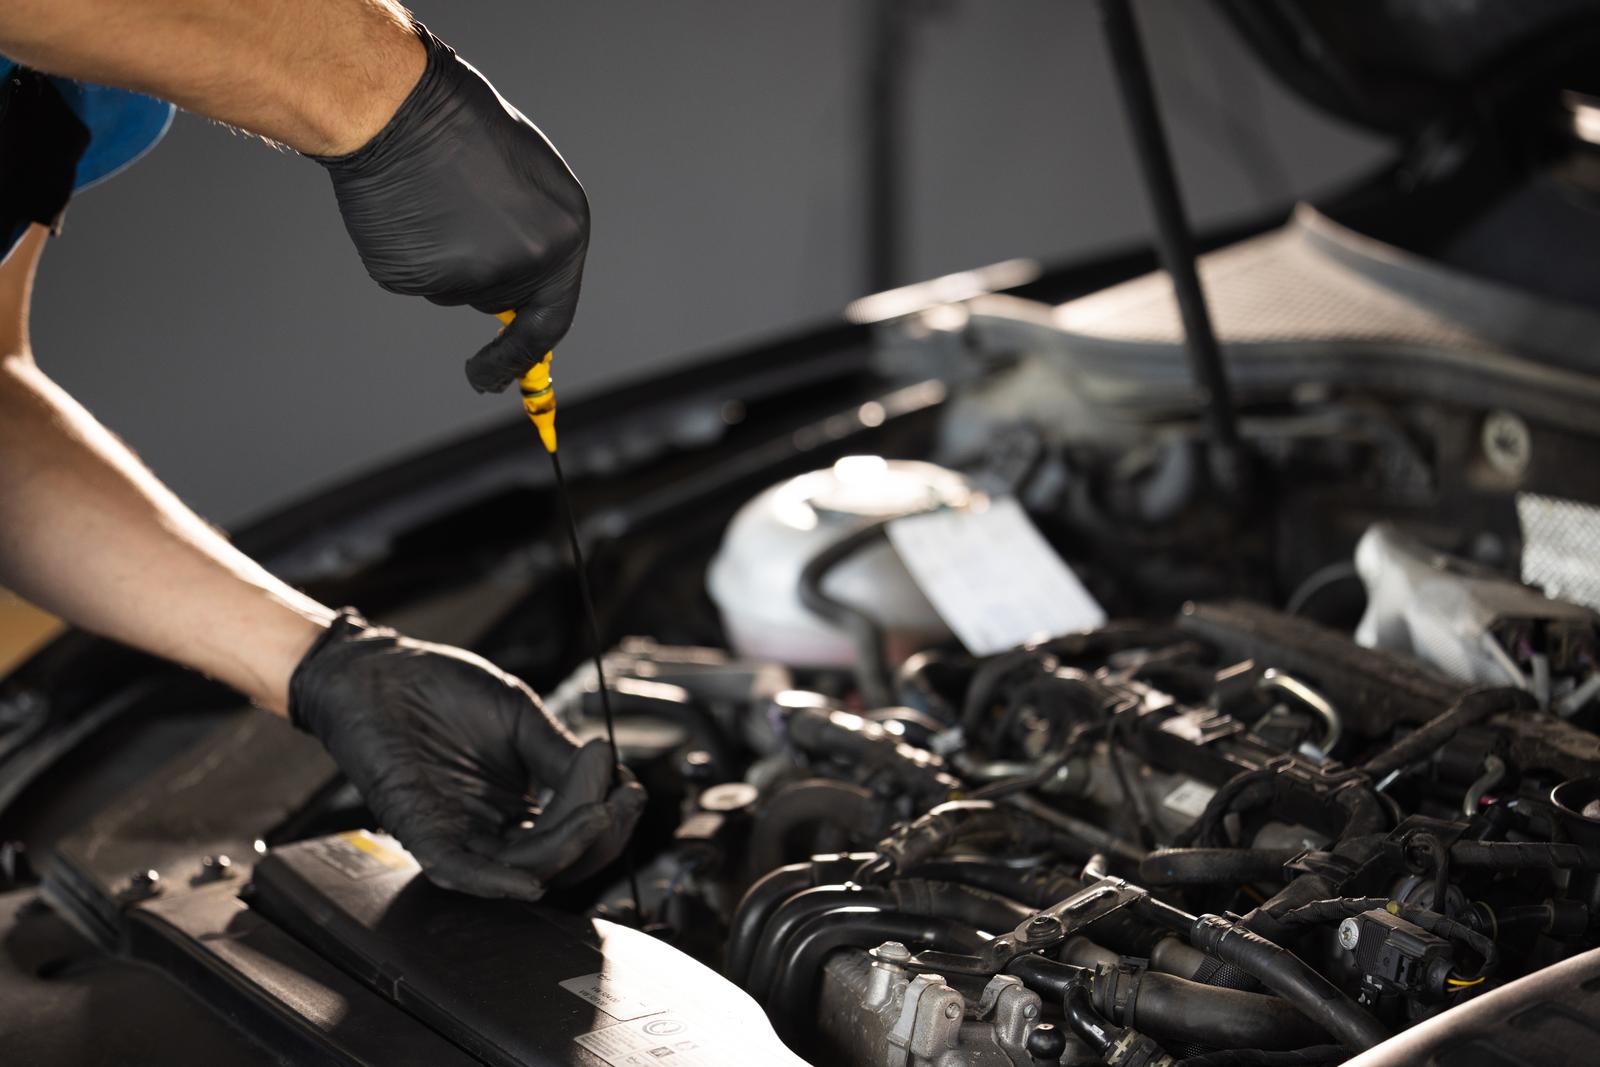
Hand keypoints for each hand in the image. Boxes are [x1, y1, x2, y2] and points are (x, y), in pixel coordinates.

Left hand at [288, 610, 643, 898]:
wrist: (377, 671)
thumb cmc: (440, 689)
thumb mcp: (519, 717)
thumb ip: (558, 754)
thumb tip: (611, 775)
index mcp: (517, 805)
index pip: (573, 832)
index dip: (608, 818)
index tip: (632, 788)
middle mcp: (490, 827)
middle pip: (557, 859)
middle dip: (599, 835)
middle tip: (623, 799)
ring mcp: (456, 832)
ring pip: (521, 868)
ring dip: (566, 850)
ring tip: (597, 813)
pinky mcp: (420, 831)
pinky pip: (461, 871)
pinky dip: (496, 882)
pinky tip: (533, 879)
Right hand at [312, 26, 588, 393]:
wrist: (400, 107)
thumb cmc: (465, 129)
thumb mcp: (529, 180)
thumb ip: (535, 236)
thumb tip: (525, 289)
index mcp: (565, 237)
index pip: (551, 320)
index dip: (522, 353)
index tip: (500, 376)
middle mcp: (526, 263)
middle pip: (495, 300)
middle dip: (476, 273)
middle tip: (454, 217)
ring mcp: (471, 273)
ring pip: (452, 289)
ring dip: (442, 257)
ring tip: (434, 197)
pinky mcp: (418, 275)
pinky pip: (413, 279)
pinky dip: (407, 251)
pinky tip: (405, 209)